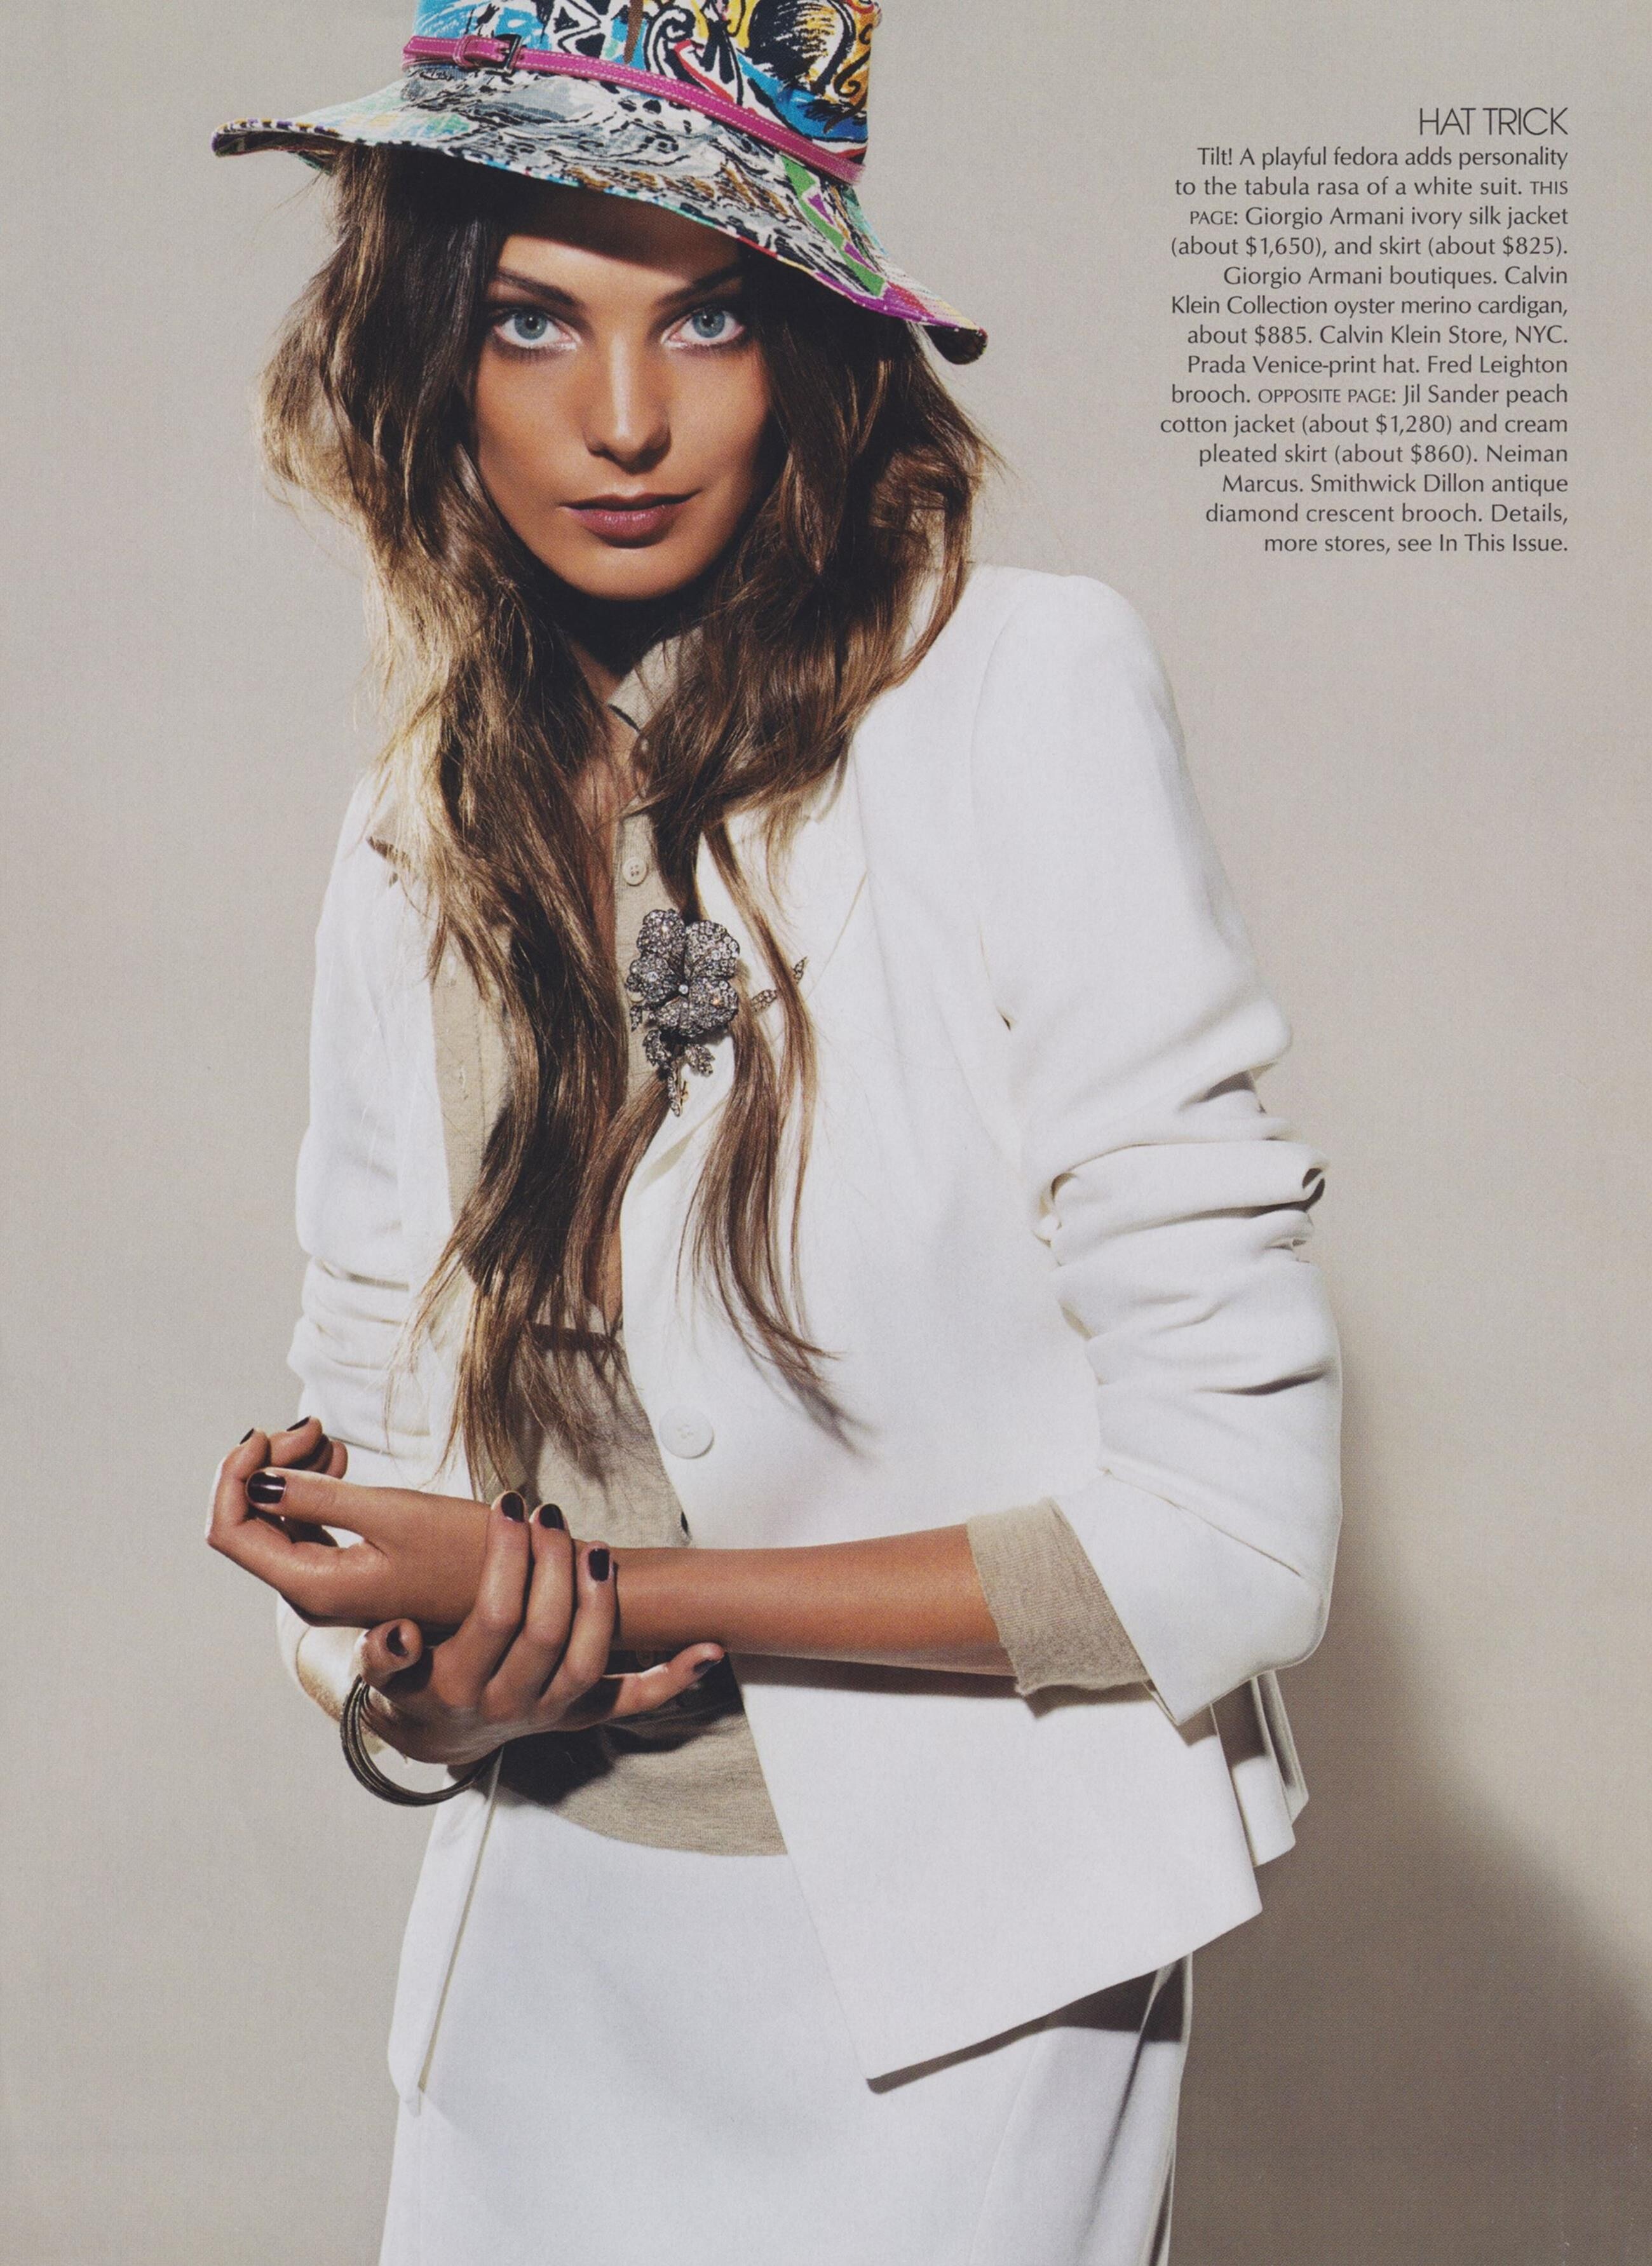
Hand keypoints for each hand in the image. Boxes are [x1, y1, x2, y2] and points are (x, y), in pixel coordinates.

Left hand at [207, 1437, 488, 1626]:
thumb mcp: (394, 1514)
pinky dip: (311, 1485)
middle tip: (312, 1425)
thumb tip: (253, 1482)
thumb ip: (318, 1498)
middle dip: (265, 1464)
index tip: (270, 1432)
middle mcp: (310, 1592)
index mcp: (312, 1586)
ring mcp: (329, 1582)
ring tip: (324, 1436)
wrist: (519, 1587)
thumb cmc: (468, 1554)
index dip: (233, 1476)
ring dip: (288, 1470)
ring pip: (276, 1519)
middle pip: (247, 1522)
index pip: (230, 1531)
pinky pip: (307, 1523)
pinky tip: (335, 1457)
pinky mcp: (351, 1568)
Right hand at [353, 1493, 724, 1768]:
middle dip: (554, 1564)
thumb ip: (383, 1653)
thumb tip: (401, 1634)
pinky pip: (633, 1703)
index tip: (508, 1506)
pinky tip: (709, 1650)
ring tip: (595, 1550)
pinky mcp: (582, 1715)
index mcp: (460, 1686)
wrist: (438, 1733)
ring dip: (600, 1603)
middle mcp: (510, 1705)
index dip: (507, 1557)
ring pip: (590, 1661)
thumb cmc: (414, 1681)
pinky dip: (673, 1679)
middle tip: (549, 1515)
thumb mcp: (381, 1671)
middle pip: (548, 1631)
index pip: (495, 1615)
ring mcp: (552, 1712)